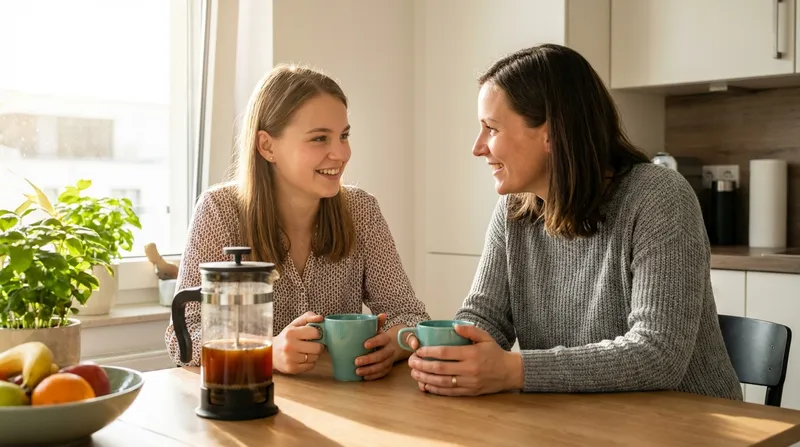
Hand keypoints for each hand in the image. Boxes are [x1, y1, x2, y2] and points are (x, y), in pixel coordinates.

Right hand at [273, 311, 325, 373]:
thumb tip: (320, 318)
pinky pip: (311, 366)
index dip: (318, 333)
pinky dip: (310, 362)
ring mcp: (291, 359)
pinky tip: (303, 358)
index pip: (315, 332)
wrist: (270, 353)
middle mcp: (290, 346)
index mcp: (291, 333)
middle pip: (317, 348)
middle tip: (314, 344)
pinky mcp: (292, 369)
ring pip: (315, 357)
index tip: (315, 335)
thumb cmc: (285, 337)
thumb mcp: (294, 325)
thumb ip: (308, 317)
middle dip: (319, 346)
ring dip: (314, 354)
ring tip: (307, 351)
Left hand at [354, 313, 396, 380]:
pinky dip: (373, 376)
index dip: (374, 342)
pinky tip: (364, 377)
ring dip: (369, 370)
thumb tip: (383, 314)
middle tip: (356, 361)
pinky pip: (382, 373)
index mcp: (386, 338)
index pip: (382, 339)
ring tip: (357, 371)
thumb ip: (377, 322)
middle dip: (369, 359)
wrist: (393, 345)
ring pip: (381, 366)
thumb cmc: (380, 337)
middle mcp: (390, 350)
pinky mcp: (388, 368)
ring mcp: (390, 360)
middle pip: (381, 356)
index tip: (364, 344)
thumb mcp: (378, 329)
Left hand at [408, 324, 522, 395]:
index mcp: (471, 354)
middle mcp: (469, 369)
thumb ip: (469, 330)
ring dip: (425, 378)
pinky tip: (425, 385)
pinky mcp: (469, 392)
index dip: (428, 352)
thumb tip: (453, 325)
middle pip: (439, 368)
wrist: (509, 372)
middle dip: (422, 365)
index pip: (445, 353)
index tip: (418, 350)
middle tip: (411, 361)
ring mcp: (469, 382)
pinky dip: (435, 389)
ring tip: (414, 373)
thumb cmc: (494, 353)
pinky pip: (449, 392)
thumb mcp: (485, 337)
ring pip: (442, 382)